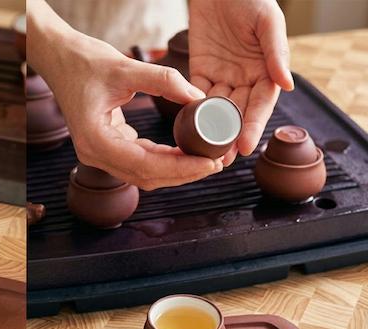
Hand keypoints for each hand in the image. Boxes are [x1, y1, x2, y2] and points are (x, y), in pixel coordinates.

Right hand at [32, 31, 221, 189]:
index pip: (145, 165)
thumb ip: (164, 80)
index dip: (180, 168)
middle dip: (183, 174)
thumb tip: (199, 97)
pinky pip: (137, 161)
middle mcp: (93, 153)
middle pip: (145, 177)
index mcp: (94, 139)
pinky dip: (162, 160)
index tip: (209, 162)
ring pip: (142, 174)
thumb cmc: (84, 62)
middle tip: (215, 163)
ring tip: (205, 160)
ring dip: (174, 170)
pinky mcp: (104, 146)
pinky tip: (183, 151)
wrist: (60, 60)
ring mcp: (97, 153)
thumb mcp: (125, 67)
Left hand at [189, 0, 292, 164]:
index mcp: (267, 70)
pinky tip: (188, 128)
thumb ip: (276, 52)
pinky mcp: (199, 69)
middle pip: (238, 113)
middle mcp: (245, 78)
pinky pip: (196, 93)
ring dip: (210, 131)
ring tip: (203, 153)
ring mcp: (222, 76)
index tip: (244, 147)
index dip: (253, 126)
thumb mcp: (268, 21)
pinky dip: (192, 110)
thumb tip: (287, 84)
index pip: (261, 104)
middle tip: (220, 160)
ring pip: (216, 109)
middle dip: (229, 137)